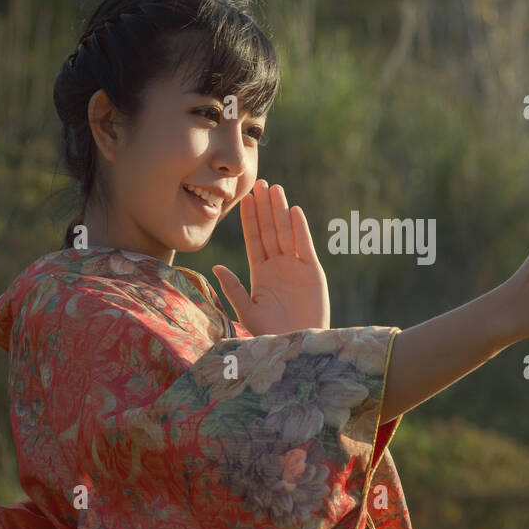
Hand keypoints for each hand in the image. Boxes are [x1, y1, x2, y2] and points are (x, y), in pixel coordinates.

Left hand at [211, 179, 330, 334]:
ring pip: (286, 233)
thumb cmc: (272, 334)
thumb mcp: (248, 311)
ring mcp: (296, 267)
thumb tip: (215, 268)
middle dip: (264, 207)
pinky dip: (299, 228)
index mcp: (261, 273)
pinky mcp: (312, 271)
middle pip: (270, 230)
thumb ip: (234, 288)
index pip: (254, 240)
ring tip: (275, 188)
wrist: (298, 345)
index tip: (244, 198)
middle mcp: (278, 266)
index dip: (250, 219)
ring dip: (280, 210)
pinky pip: (304, 245)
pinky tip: (293, 210)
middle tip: (260, 183)